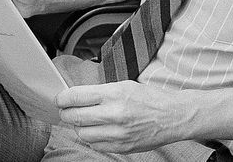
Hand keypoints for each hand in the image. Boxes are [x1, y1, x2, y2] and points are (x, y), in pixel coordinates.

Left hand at [55, 81, 191, 153]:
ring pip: (82, 134)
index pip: (76, 97)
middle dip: (66, 113)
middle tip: (65, 111)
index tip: (59, 99)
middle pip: (75, 117)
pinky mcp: (122, 147)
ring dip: (78, 127)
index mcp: (114, 93)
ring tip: (83, 121)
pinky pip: (95, 145)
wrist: (174, 116)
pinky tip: (97, 130)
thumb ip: (99, 92)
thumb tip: (75, 97)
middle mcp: (115, 114)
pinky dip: (92, 138)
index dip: (62, 99)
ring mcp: (118, 133)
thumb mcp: (124, 85)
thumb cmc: (149, 98)